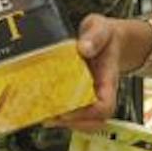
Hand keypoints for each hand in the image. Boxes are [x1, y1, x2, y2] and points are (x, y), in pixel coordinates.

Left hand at [47, 14, 133, 130]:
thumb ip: (95, 35)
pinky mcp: (78, 96)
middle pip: (93, 122)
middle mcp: (100, 93)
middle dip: (71, 123)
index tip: (67, 110)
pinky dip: (57, 113)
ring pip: (82, 121)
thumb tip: (84, 48)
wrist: (109, 40)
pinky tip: (42, 108)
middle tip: (48, 116)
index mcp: (108, 80)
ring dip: (62, 121)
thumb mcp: (101, 28)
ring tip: (42, 115)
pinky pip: (71, 113)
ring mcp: (89, 97)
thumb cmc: (105, 35)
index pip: (105, 107)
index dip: (87, 114)